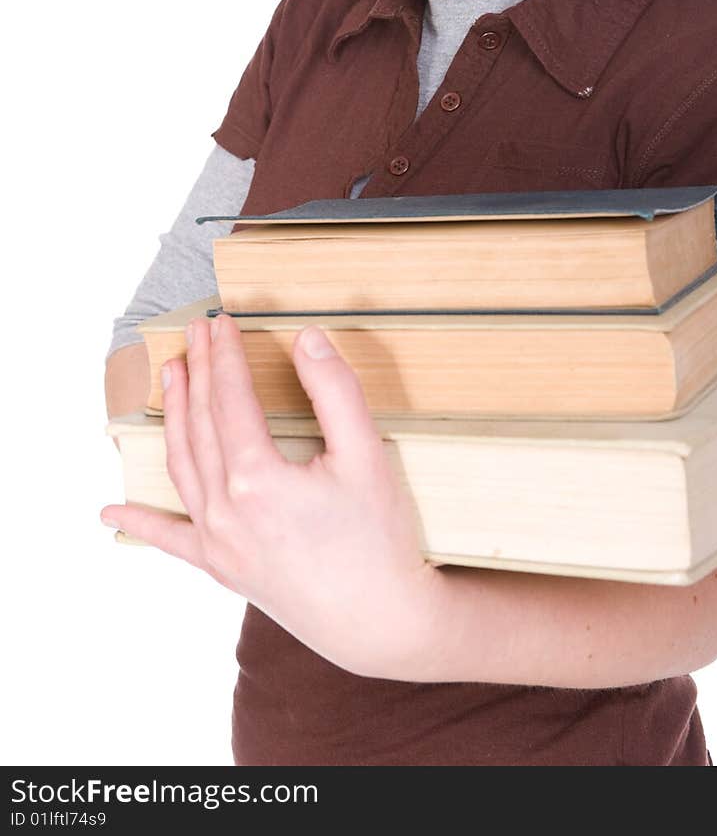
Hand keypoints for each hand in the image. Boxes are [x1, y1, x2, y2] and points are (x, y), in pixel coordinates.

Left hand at [101, 314, 446, 679]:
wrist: (379, 621)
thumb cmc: (378, 538)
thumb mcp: (366, 455)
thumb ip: (335, 391)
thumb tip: (307, 339)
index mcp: (257, 478)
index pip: (229, 398)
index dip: (224, 355)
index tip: (221, 321)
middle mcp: (225, 509)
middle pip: (201, 424)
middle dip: (197, 371)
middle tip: (195, 332)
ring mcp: (218, 542)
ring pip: (182, 466)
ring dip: (174, 416)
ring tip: (172, 375)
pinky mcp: (221, 567)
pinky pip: (171, 539)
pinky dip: (140, 522)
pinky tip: (110, 513)